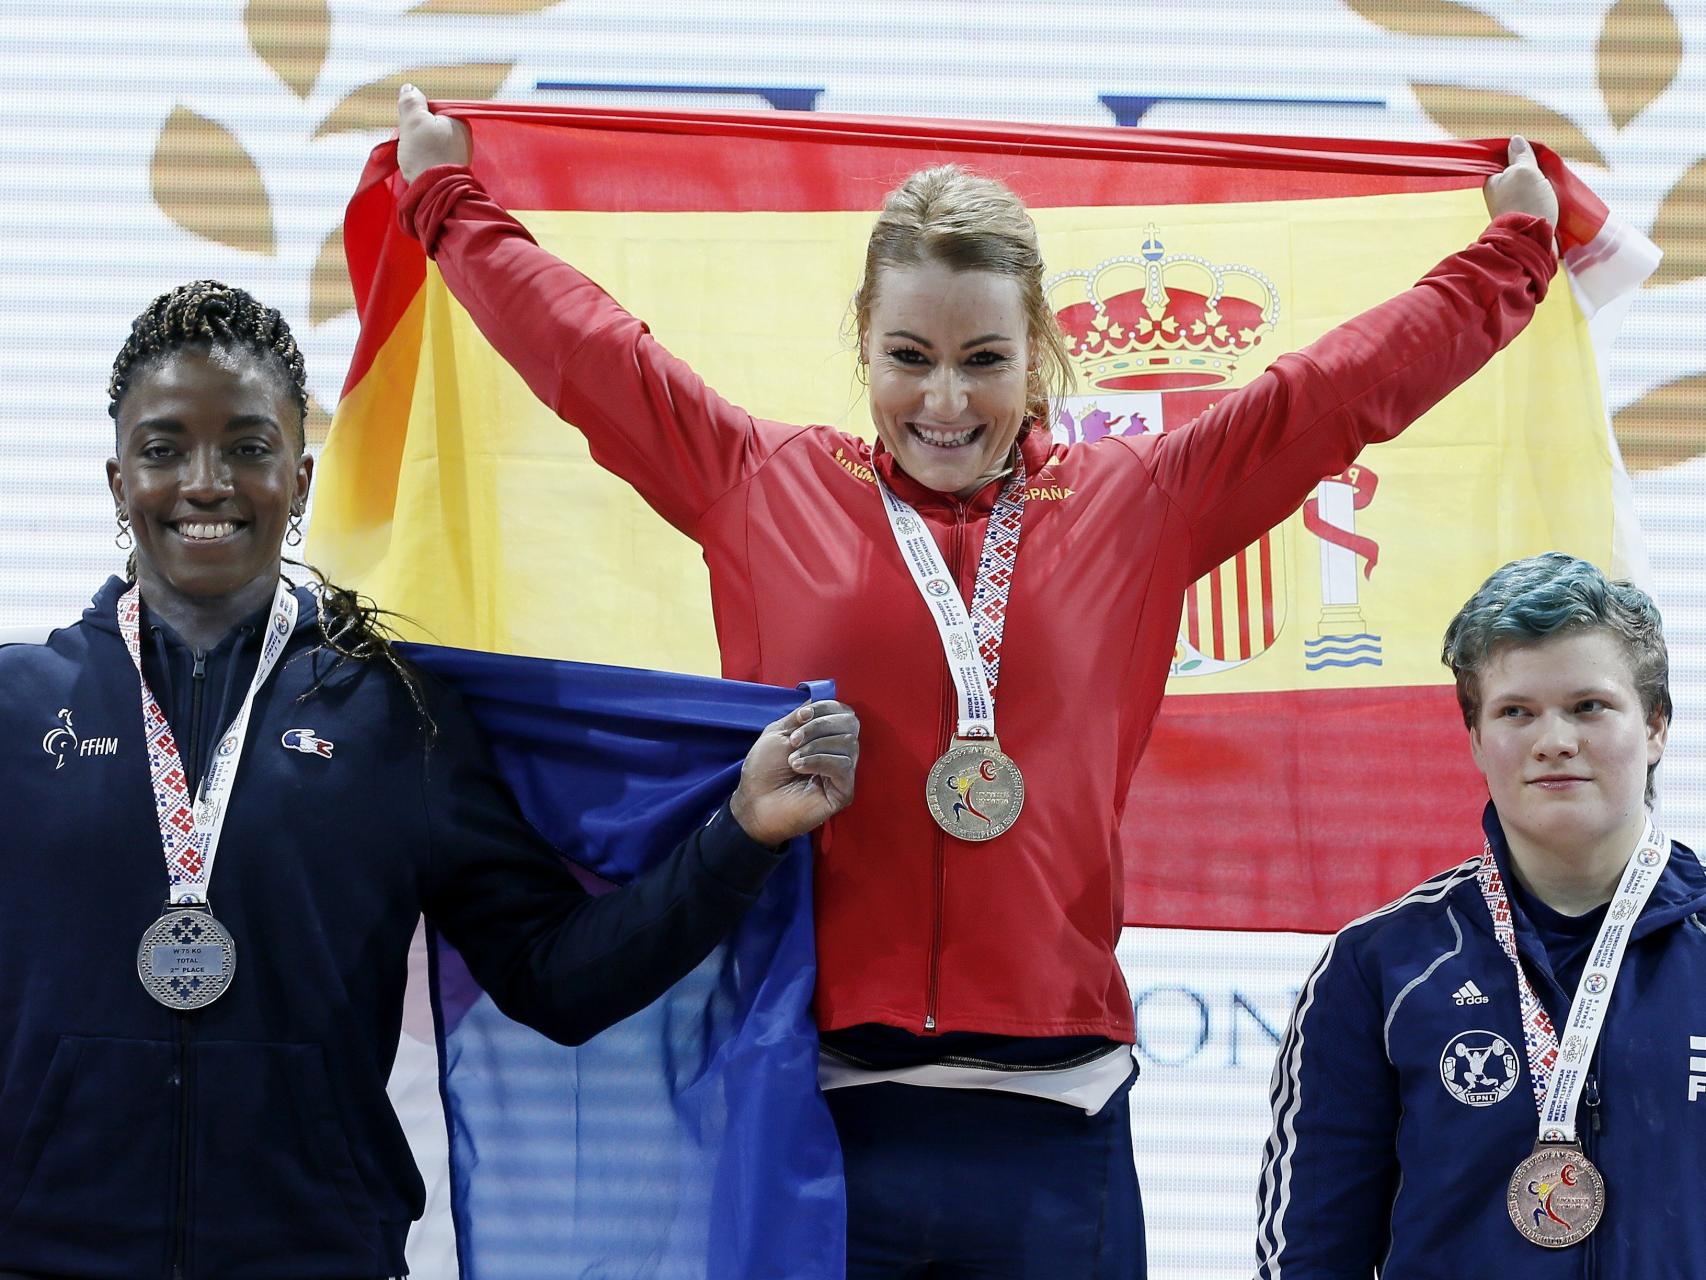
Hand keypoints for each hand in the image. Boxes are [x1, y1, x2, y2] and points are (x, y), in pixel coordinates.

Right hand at [397, 83, 470, 182]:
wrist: (435, 194)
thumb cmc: (426, 155)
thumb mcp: (414, 121)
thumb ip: (411, 102)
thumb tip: (409, 87)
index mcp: (460, 122)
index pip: (431, 110)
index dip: (415, 118)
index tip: (411, 130)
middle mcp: (464, 138)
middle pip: (430, 128)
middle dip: (417, 135)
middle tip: (412, 146)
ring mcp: (460, 157)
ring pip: (430, 144)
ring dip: (419, 149)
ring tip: (415, 159)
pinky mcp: (452, 172)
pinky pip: (433, 160)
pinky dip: (424, 162)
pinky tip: (420, 169)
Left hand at [729, 699, 859, 846]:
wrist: (754, 803)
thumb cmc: (764, 769)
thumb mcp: (779, 732)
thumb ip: (802, 717)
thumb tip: (821, 701)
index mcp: (825, 735)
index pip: (843, 711)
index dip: (825, 708)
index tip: (801, 717)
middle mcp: (838, 751)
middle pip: (850, 723)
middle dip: (819, 726)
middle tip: (794, 740)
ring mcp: (843, 772)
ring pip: (848, 743)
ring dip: (815, 746)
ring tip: (792, 760)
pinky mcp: (844, 791)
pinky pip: (843, 766)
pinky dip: (819, 761)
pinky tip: (799, 768)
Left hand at [1483, 135, 1558, 227]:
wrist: (1531, 239)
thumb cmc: (1526, 202)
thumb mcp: (1524, 171)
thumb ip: (1521, 156)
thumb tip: (1515, 140)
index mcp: (1492, 182)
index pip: (1505, 161)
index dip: (1522, 156)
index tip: (1537, 157)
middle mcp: (1497, 195)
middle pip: (1519, 175)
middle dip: (1534, 172)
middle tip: (1547, 171)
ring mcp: (1510, 208)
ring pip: (1529, 188)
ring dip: (1541, 186)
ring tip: (1552, 186)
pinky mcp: (1524, 218)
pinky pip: (1535, 202)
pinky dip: (1544, 198)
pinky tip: (1553, 198)